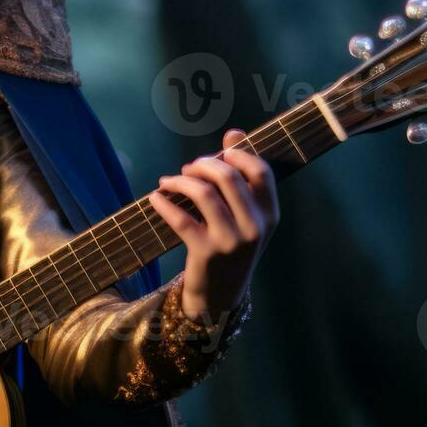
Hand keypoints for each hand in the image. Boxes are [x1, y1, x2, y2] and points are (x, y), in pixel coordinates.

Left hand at [147, 128, 278, 324]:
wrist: (221, 294)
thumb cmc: (232, 245)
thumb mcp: (246, 215)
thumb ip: (242, 176)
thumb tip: (234, 132)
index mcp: (270, 215)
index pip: (261, 171)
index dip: (238, 154)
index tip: (220, 154)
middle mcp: (255, 227)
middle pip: (229, 177)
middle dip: (204, 165)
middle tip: (189, 169)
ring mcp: (231, 241)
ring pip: (203, 194)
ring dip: (181, 181)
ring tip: (169, 181)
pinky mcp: (205, 252)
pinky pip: (179, 218)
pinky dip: (163, 203)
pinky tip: (155, 197)